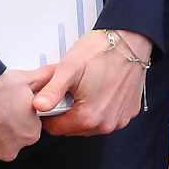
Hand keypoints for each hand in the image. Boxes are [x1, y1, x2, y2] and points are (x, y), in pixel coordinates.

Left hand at [35, 30, 151, 135]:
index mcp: (88, 117)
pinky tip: (103, 90)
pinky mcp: (129, 112)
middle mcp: (106, 124)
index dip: (51, 114)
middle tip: (72, 89)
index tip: (55, 98)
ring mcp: (120, 119)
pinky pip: (108, 117)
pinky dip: (103, 108)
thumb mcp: (69, 68)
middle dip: (69, 112)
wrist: (130, 39)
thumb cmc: (101, 51)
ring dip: (86, 111)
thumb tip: (38, 107)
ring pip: (92, 125)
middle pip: (75, 128)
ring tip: (88, 88)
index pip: (57, 129)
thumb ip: (52, 91)